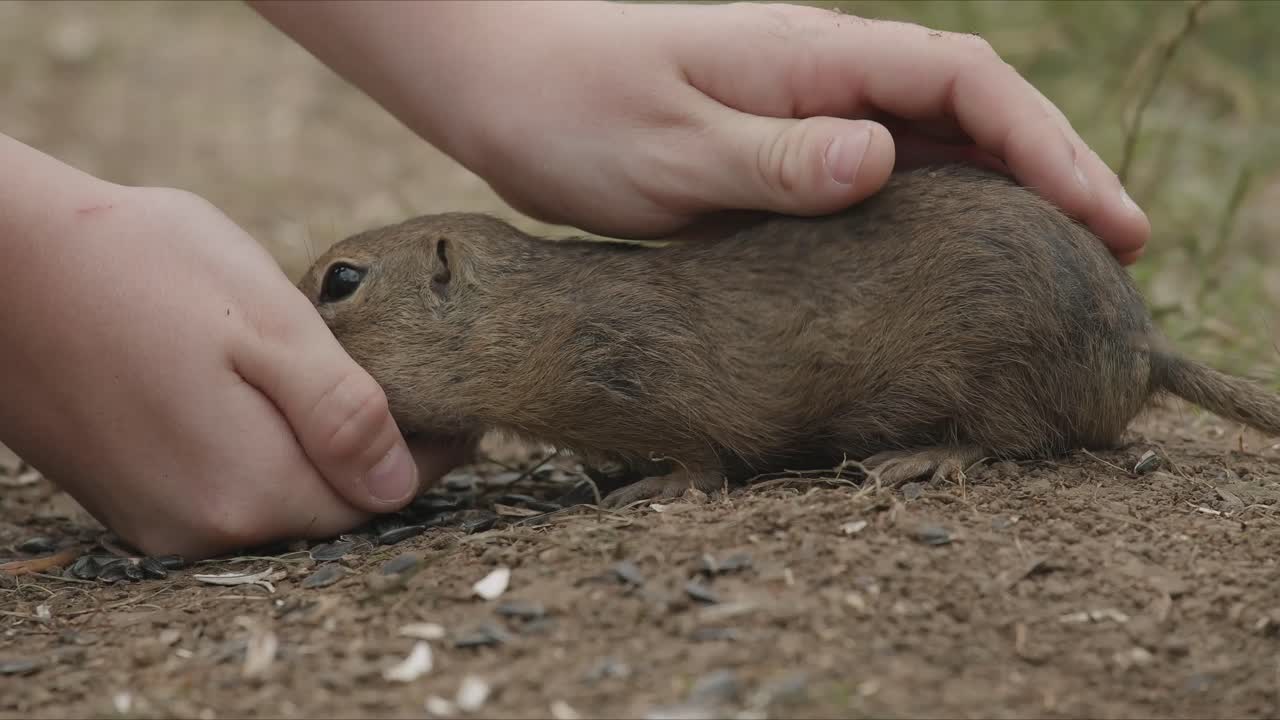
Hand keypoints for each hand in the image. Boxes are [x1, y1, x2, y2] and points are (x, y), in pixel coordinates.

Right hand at [0, 136, 460, 557]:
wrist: (0, 258)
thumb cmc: (140, 269)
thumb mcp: (268, 325)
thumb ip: (342, 414)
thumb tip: (402, 483)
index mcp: (251, 489)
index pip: (380, 498)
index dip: (431, 454)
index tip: (459, 407)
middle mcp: (203, 525)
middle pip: (330, 508)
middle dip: (378, 456)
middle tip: (413, 390)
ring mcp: (157, 517)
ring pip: (276, 500)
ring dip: (318, 454)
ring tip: (344, 386)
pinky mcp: (126, 496)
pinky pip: (223, 490)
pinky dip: (262, 453)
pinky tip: (264, 399)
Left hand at [255, 0, 1149, 263]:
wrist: (493, 80)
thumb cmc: (567, 101)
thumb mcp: (665, 142)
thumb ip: (772, 158)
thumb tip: (885, 161)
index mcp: (811, 59)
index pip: (967, 82)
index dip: (1050, 146)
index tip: (1111, 219)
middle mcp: (819, 82)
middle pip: (968, 117)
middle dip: (1048, 179)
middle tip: (1112, 260)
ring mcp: (794, 120)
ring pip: (925, 154)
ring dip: (993, 205)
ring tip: (1051, 277)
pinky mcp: (764, 161)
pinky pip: (864, 191)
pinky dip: (918, 224)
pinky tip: (937, 275)